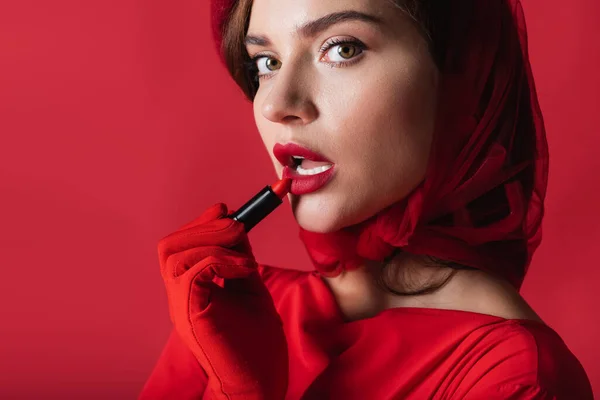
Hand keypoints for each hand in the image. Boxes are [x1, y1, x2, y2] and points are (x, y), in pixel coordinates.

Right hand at [158, 203, 288, 399]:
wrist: (259, 383)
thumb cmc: (256, 342)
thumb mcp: (249, 287)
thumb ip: (239, 258)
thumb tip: (237, 225)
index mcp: (191, 288)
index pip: (180, 244)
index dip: (202, 221)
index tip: (229, 210)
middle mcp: (179, 295)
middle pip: (169, 245)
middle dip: (203, 226)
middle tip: (237, 226)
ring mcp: (182, 305)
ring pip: (174, 254)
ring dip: (212, 240)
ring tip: (243, 250)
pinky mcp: (191, 313)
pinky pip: (193, 271)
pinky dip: (220, 260)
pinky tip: (245, 269)